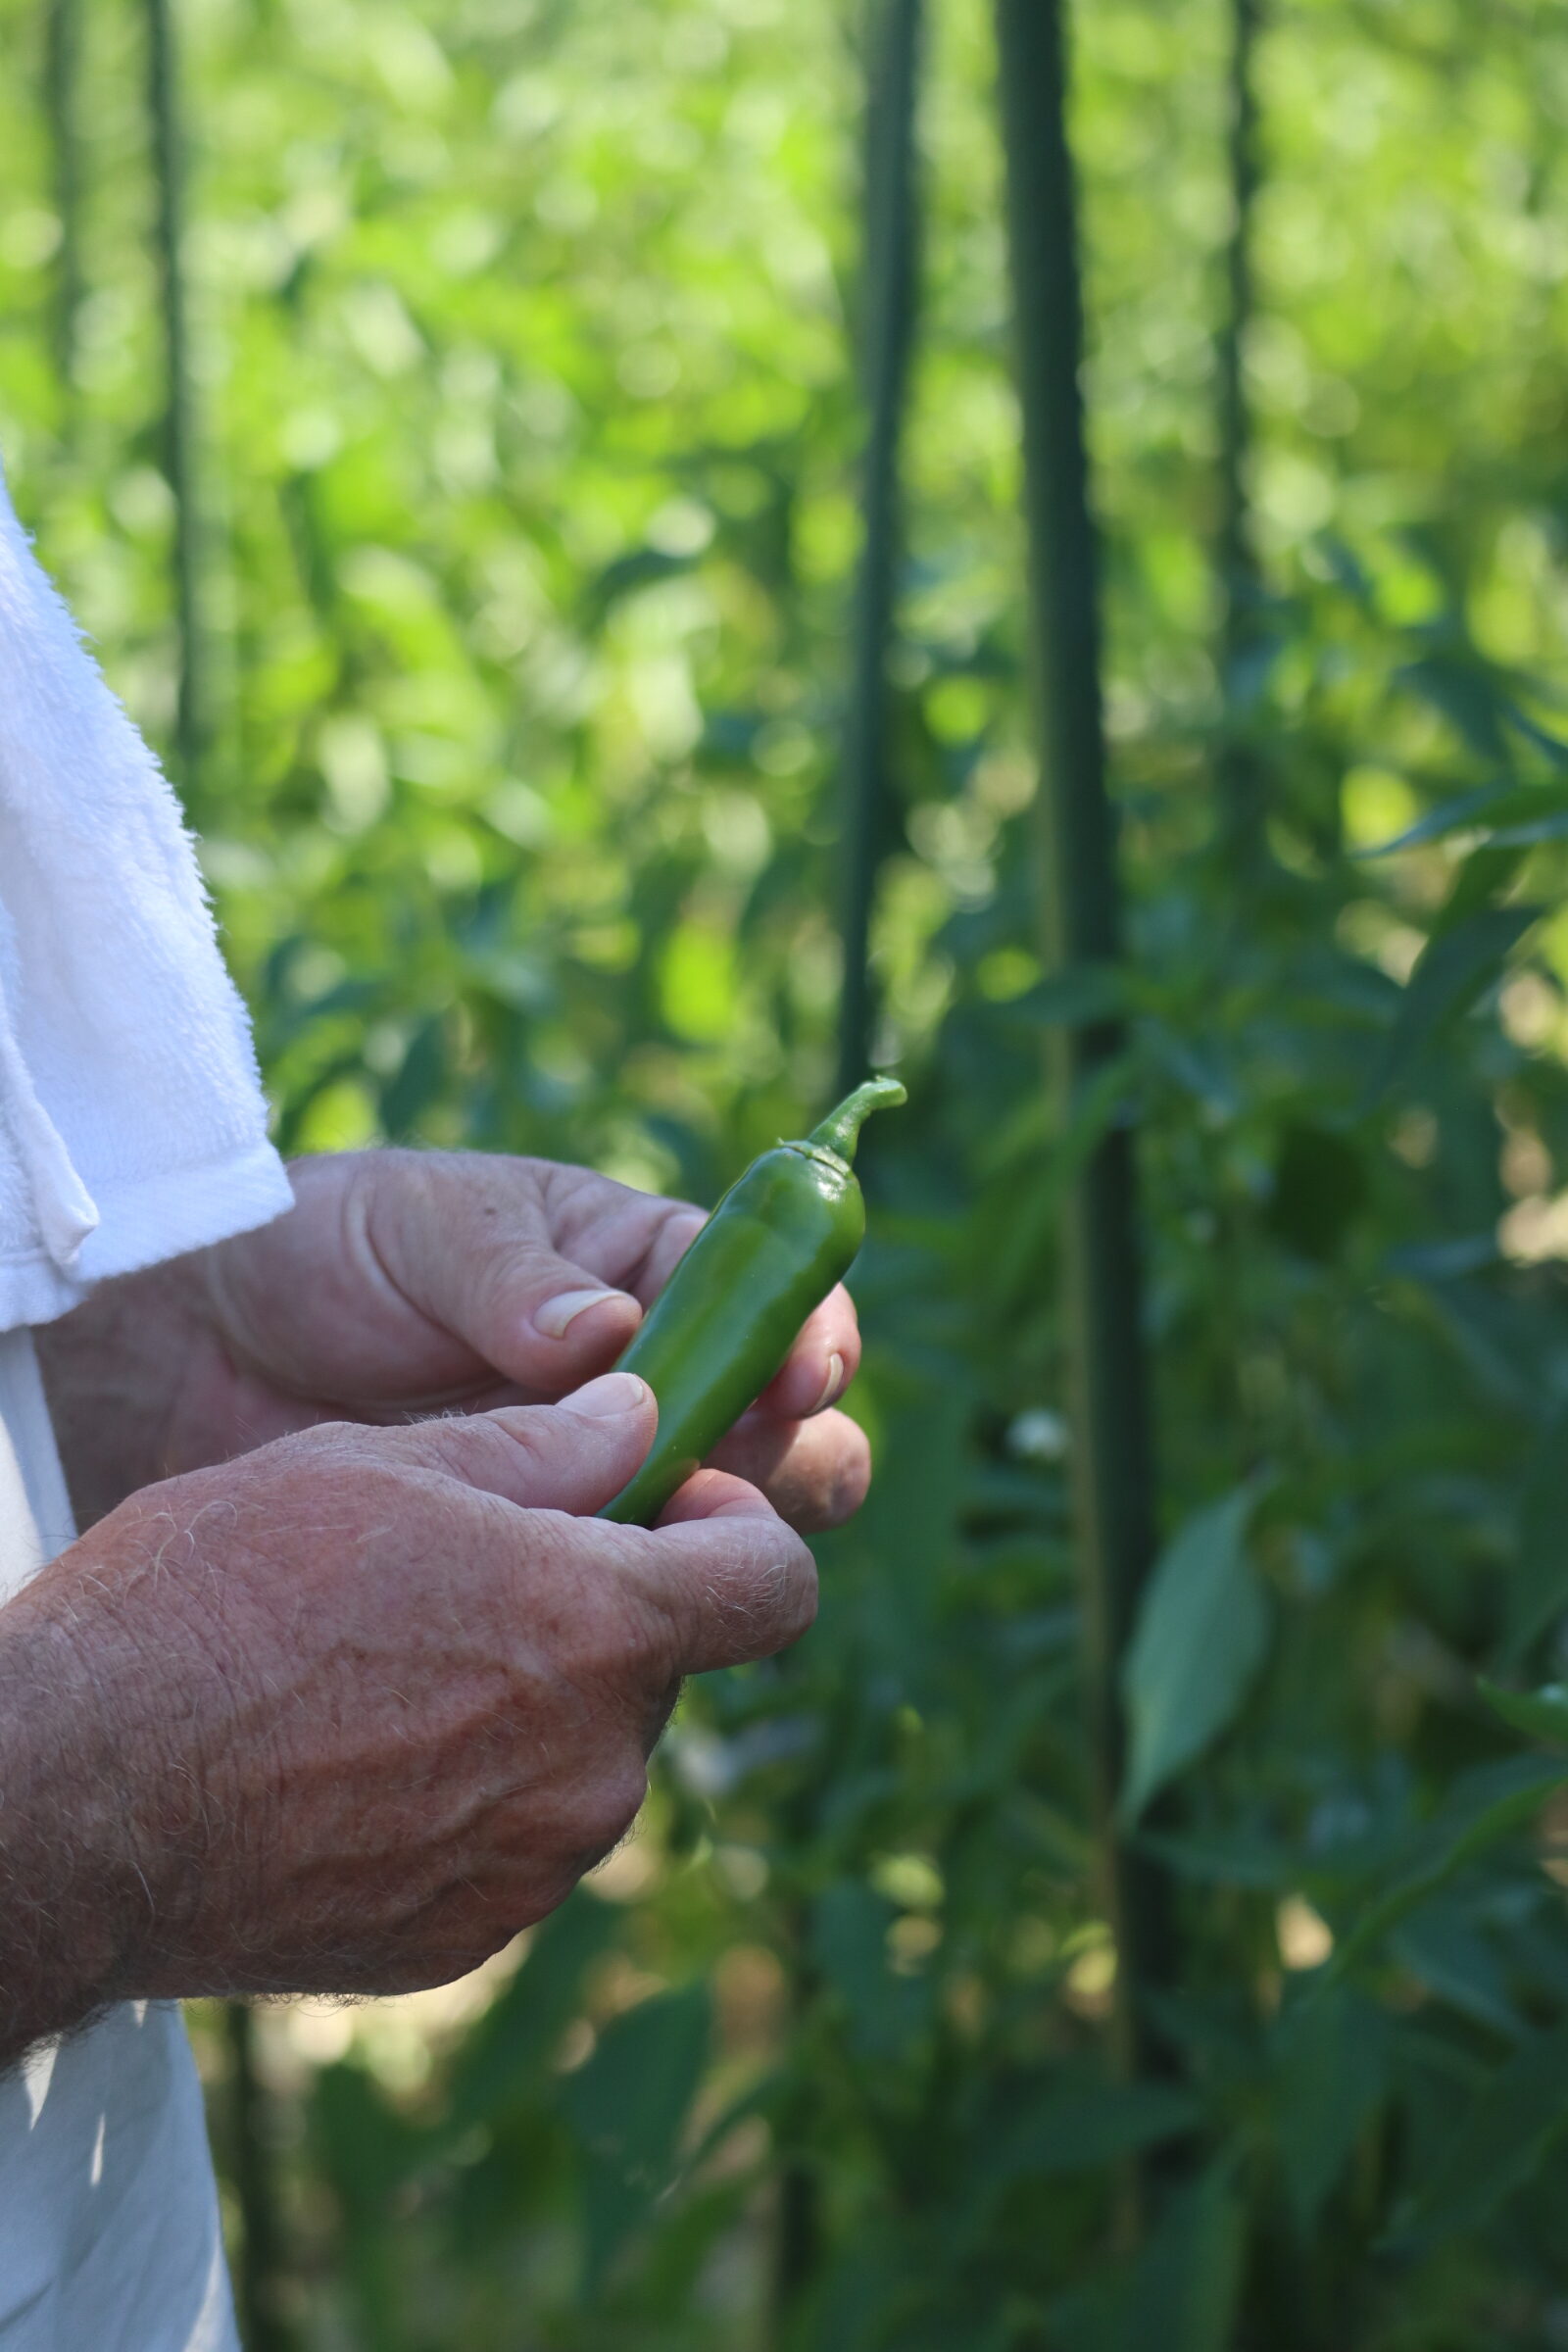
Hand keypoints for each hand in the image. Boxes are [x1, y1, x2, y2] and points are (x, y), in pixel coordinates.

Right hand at [0, 1373, 815, 2065]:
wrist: (76, 1798)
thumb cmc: (216, 1600)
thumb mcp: (373, 1466)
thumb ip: (538, 1449)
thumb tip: (639, 1420)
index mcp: (597, 1629)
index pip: (775, 1583)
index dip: (735, 1529)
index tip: (664, 1506)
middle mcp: (594, 1767)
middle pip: (661, 1670)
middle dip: (601, 1615)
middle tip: (475, 1579)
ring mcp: (532, 1869)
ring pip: (585, 1757)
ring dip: (532, 1708)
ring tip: (390, 1669)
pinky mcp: (464, 1940)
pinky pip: (515, 1844)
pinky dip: (472, 1797)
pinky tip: (356, 1761)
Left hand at [39, 1148, 870, 1533]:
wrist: (200, 1353)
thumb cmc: (325, 1249)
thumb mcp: (421, 1233)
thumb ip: (513, 1284)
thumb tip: (607, 1334)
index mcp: (644, 1266)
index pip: (771, 1297)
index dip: (808, 1333)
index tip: (801, 1375)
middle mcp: (655, 1378)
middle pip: (789, 1432)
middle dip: (792, 1457)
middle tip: (731, 1480)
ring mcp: (610, 1478)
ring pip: (726, 1528)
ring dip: (719, 1543)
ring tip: (646, 1549)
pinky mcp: (553, 1563)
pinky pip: (626, 1600)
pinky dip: (625, 1610)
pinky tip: (576, 1615)